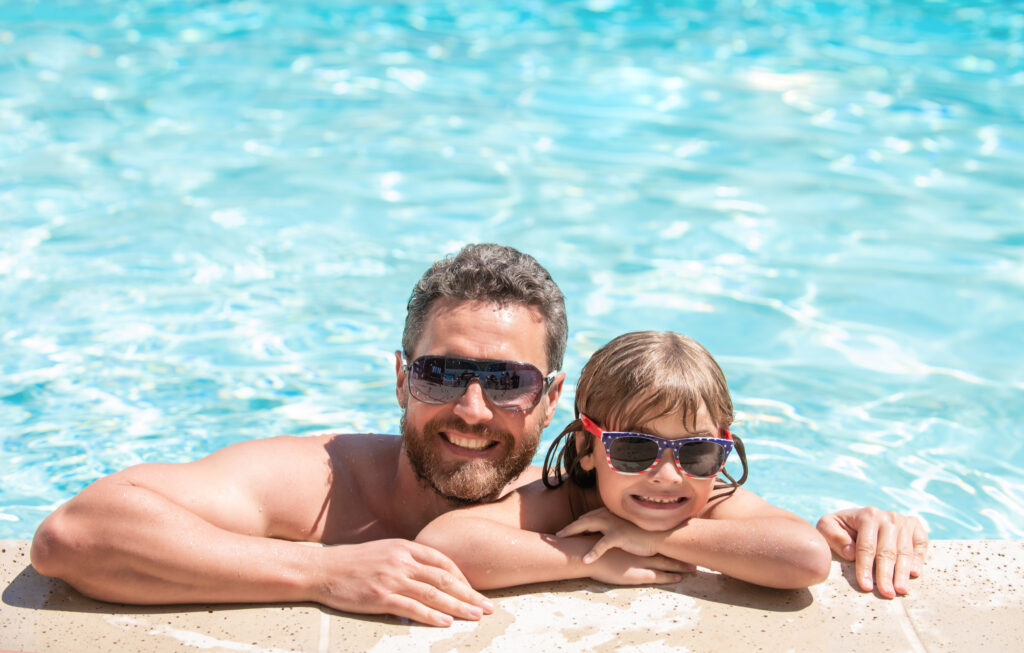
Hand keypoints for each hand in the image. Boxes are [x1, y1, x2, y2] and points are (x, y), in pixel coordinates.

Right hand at [315, 539, 493, 626]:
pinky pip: (412, 608)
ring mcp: (392, 579)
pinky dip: (432, 616)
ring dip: (458, 607)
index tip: (475, 591)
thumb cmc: (353, 562)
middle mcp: (402, 561)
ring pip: (434, 594)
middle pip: (444, 578)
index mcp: (404, 547)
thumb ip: (407, 559)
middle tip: (488, 607)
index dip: (463, 577)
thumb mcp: (384, 551)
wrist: (323, 570)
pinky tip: (446, 622)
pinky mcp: (381, 598)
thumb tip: (430, 574)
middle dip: (469, 594)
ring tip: (475, 616)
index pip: (442, 561)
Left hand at [557, 507, 665, 563]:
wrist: (659, 535)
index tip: (558, 531)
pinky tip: (585, 560)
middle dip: (565, 527)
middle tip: (550, 535)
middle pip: (581, 520)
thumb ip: (608, 529)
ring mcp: (612, 524)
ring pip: (587, 527)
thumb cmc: (640, 534)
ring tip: (560, 542)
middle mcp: (607, 516)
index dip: (571, 525)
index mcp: (607, 515)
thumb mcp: (621, 529)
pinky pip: (602, 544)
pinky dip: (593, 552)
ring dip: (572, 533)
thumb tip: (595, 535)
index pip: (584, 518)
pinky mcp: (619, 535)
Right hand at [584, 546, 695, 585]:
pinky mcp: (636, 573)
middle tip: (695, 552)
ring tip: (695, 567)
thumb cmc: (588, 546)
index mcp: (631, 541)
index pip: (653, 540)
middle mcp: (638, 549)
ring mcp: (639, 561)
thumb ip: (607, 537)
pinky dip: (669, 576)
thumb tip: (609, 535)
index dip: (667, 540)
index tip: (680, 539)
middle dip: (679, 550)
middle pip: (664, 549)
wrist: (584, 553)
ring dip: (680, 564)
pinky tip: (679, 579)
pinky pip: (657, 575)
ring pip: (665, 562)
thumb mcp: (600, 538)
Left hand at [816, 507, 927, 597]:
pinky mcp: (915, 526)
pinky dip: (918, 558)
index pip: (866, 547)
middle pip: (887, 551)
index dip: (865, 568)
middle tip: (886, 594)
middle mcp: (888, 517)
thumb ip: (833, 535)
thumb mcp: (828, 526)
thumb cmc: (841, 527)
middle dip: (886, 575)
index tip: (866, 586)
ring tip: (900, 590)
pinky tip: (913, 573)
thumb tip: (851, 552)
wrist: (858, 516)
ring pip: (904, 551)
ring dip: (902, 572)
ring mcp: (903, 521)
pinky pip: (920, 543)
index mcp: (867, 515)